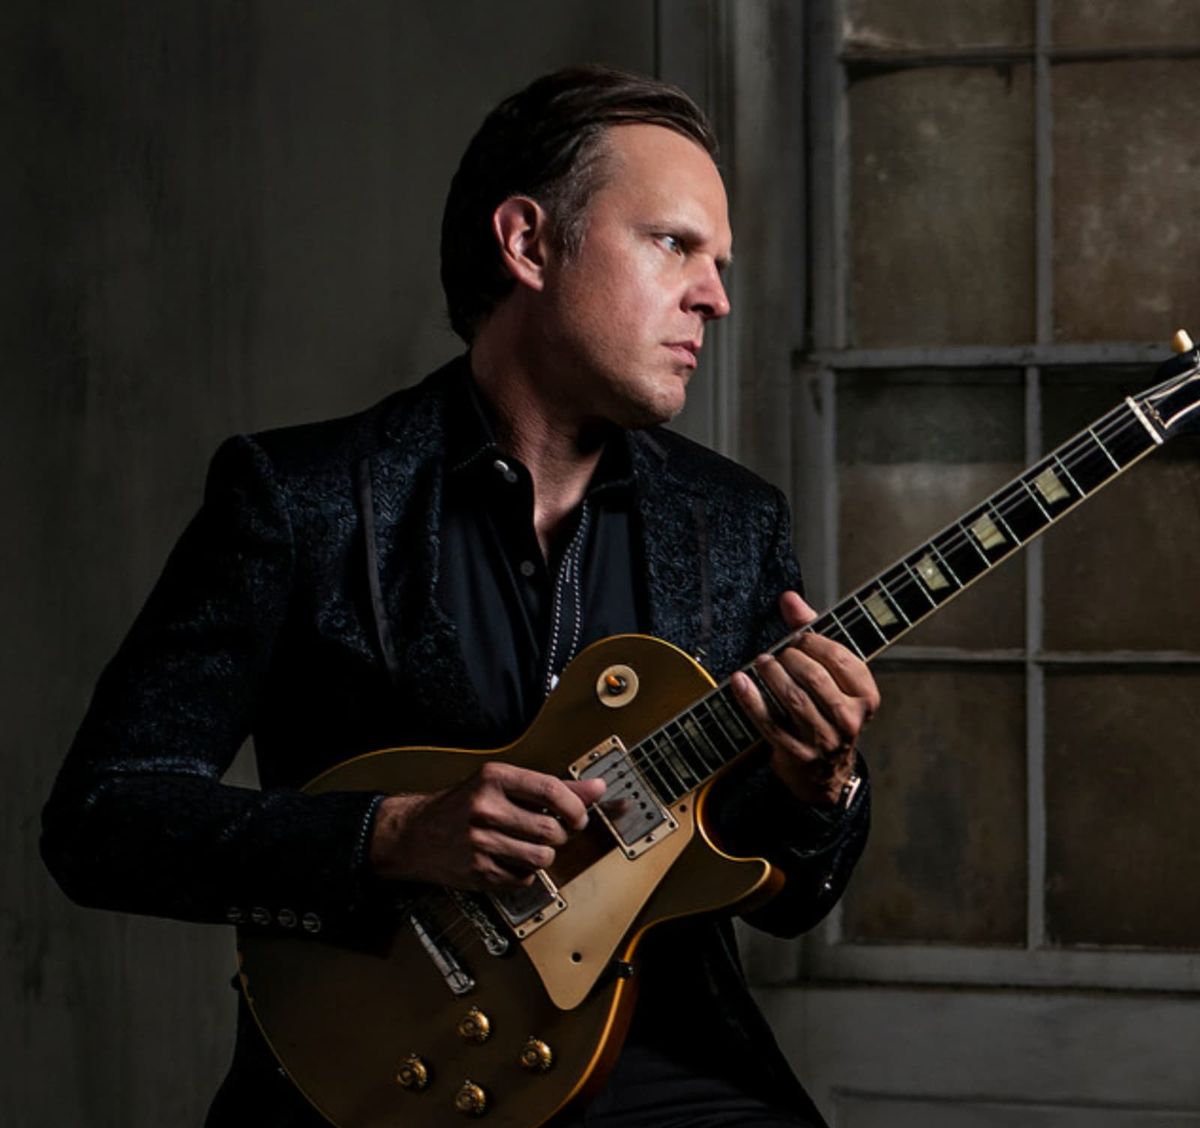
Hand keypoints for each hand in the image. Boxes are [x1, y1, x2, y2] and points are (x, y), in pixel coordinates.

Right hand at [368, 761, 605, 889]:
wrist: (415, 834)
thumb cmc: (464, 805)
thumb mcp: (503, 785)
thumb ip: (553, 787)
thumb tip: (596, 788)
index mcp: (494, 778)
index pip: (551, 791)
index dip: (575, 808)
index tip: (578, 816)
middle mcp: (486, 808)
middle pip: (551, 830)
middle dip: (560, 835)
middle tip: (551, 832)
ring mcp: (481, 842)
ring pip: (542, 858)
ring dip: (544, 856)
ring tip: (529, 846)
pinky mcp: (478, 871)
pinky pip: (524, 879)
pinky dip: (525, 873)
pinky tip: (510, 859)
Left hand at [731, 591, 879, 806]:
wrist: (824, 771)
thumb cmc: (826, 707)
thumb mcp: (829, 672)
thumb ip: (811, 631)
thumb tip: (789, 597)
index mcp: (866, 696)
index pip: (841, 658)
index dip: (814, 641)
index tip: (798, 637)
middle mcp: (849, 720)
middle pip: (814, 677)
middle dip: (790, 658)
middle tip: (776, 653)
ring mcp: (824, 741)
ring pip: (794, 699)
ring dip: (771, 674)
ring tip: (761, 662)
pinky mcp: (798, 755)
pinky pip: (770, 723)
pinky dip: (751, 699)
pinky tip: (739, 680)